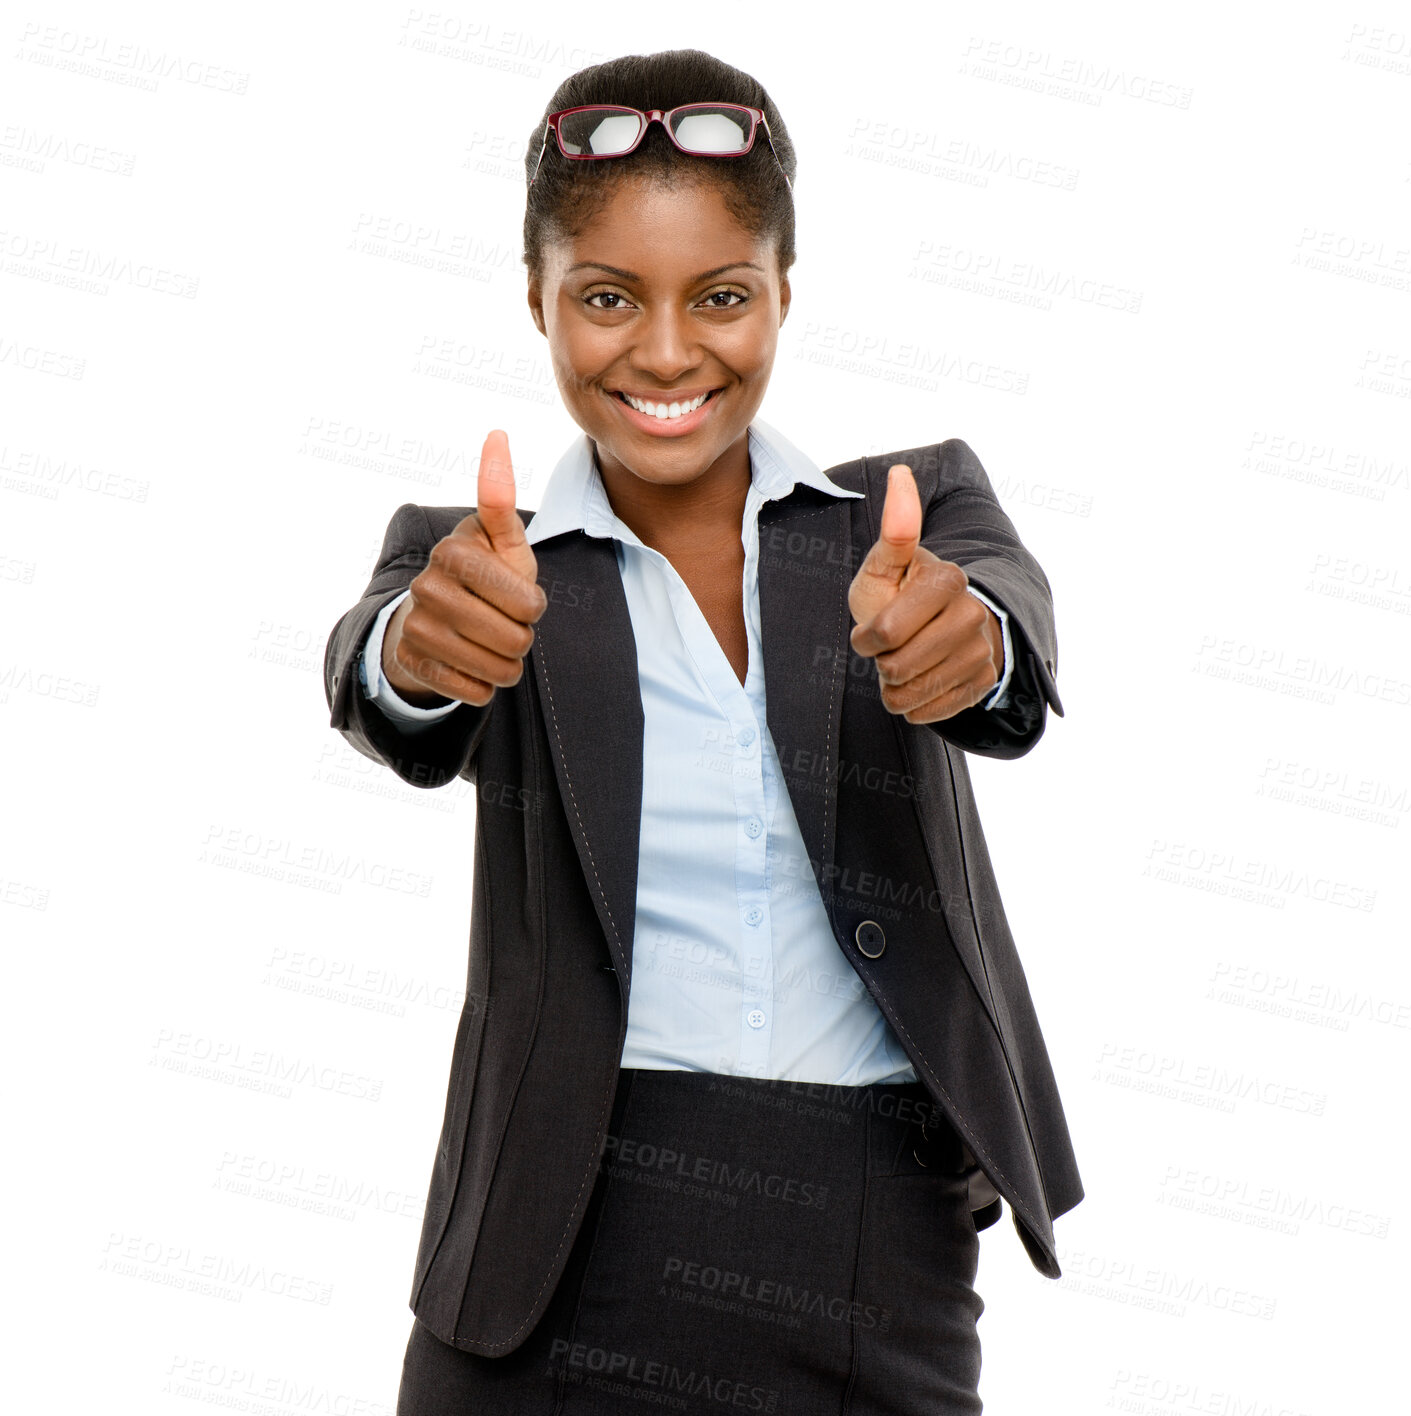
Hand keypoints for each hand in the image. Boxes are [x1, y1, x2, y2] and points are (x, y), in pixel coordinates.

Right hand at [382, 429, 546, 707]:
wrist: (435, 618)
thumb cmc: (484, 575)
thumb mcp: (500, 540)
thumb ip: (500, 497)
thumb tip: (497, 433)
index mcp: (455, 552)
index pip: (528, 604)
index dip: (533, 607)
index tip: (519, 597)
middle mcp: (427, 586)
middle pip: (515, 639)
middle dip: (521, 637)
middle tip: (506, 624)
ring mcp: (416, 626)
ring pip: (496, 670)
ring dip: (505, 665)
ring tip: (493, 645)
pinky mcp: (412, 663)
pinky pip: (473, 691)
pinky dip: (483, 685)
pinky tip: (472, 665)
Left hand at [847, 464, 1003, 723]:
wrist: (940, 624)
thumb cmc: (900, 594)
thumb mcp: (885, 566)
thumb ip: (893, 529)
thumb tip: (899, 473)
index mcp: (946, 581)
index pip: (887, 633)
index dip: (866, 639)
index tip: (869, 632)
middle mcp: (973, 614)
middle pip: (900, 667)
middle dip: (882, 664)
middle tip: (890, 648)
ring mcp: (983, 649)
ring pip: (914, 694)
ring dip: (896, 687)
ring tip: (904, 664)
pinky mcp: (985, 680)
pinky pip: (934, 711)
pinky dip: (917, 704)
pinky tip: (921, 681)